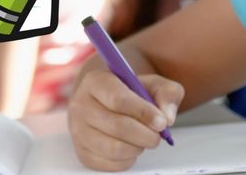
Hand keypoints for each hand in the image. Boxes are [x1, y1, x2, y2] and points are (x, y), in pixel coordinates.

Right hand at [68, 69, 184, 171]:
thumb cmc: (132, 92)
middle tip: (158, 135)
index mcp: (96, 81)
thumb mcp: (154, 84)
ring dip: (137, 148)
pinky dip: (127, 159)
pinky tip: (132, 147)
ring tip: (144, 139)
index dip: (143, 113)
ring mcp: (78, 130)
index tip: (161, 122)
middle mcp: (81, 104)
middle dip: (145, 134)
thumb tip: (167, 117)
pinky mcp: (82, 152)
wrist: (110, 103)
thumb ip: (167, 94)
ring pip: (113, 148)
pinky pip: (108, 163)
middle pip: (117, 126)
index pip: (118, 99)